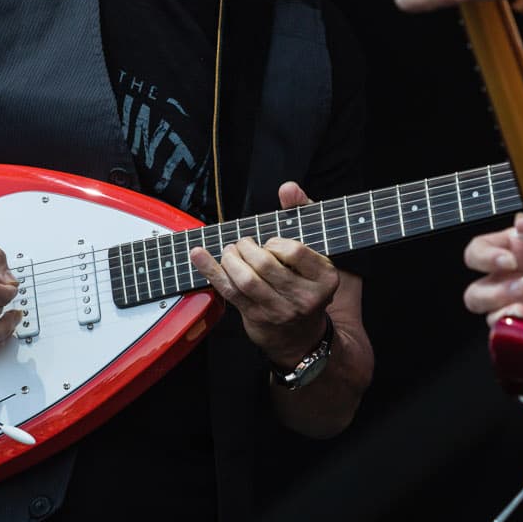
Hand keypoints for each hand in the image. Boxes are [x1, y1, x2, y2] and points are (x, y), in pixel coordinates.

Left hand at [193, 181, 338, 368]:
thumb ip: (302, 212)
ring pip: (245, 280)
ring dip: (230, 259)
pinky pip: (229, 291)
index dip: (275, 242)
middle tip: (243, 243)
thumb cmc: (306, 279)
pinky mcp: (256, 318)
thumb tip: (288, 188)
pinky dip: (210, 270)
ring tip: (231, 251)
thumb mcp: (314, 245)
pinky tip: (198, 255)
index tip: (271, 243)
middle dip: (246, 248)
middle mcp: (304, 298)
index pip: (293, 252)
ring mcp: (279, 311)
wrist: (302, 333)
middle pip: (265, 265)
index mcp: (324, 278)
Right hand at [464, 212, 522, 327]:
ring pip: (488, 315)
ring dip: (506, 311)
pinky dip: (516, 326)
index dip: (485, 257)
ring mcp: (515, 307)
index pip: (476, 253)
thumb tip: (521, 223)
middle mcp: (506, 282)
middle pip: (474, 293)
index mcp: (508, 253)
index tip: (509, 259)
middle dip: (495, 291)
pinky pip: (508, 331)